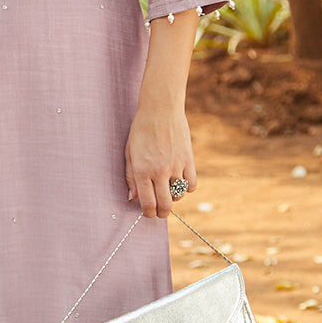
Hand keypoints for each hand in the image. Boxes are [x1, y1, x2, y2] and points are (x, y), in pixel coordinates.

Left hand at [124, 104, 195, 218]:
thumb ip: (131, 177)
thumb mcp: (130, 153)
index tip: (149, 213)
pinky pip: (191, 184)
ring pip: (179, 196)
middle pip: (165, 205)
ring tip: (169, 189)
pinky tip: (181, 181)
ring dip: (174, 197)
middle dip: (162, 213)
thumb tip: (133, 199)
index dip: (149, 213)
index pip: (147, 203)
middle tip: (161, 211)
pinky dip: (187, 187)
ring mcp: (175, 166)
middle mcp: (159, 171)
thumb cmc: (141, 130)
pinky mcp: (188, 160)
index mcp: (141, 170)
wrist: (160, 109)